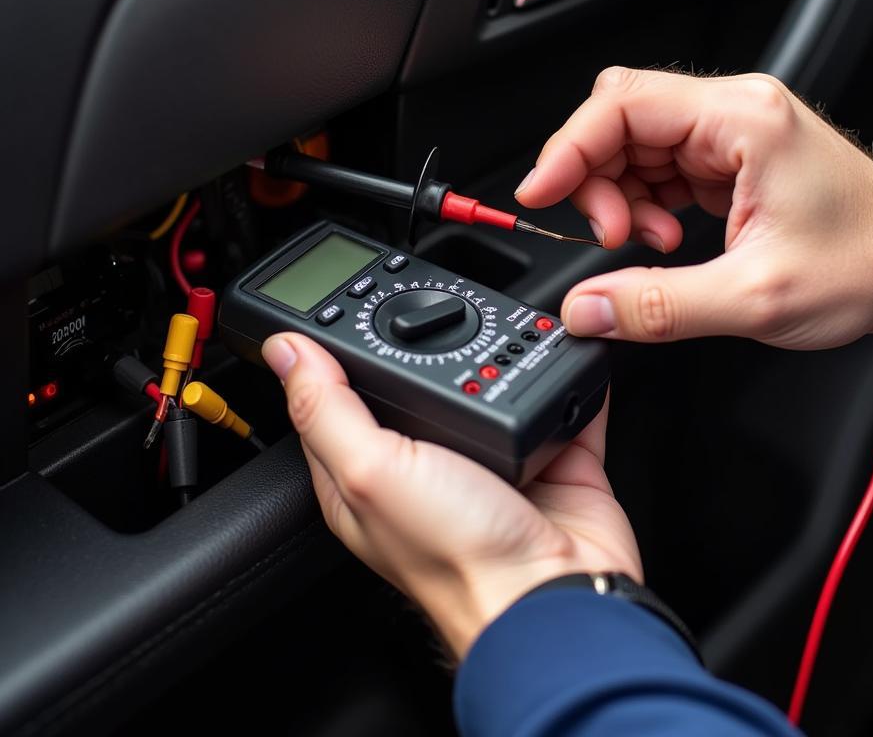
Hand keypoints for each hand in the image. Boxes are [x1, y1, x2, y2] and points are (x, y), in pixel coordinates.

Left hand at [262, 333, 640, 657]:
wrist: (556, 597)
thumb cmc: (459, 561)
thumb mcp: (371, 473)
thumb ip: (329, 409)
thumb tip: (286, 353)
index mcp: (370, 474)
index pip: (333, 399)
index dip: (327, 354)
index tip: (334, 307)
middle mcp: (427, 465)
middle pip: (416, 382)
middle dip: (423, 340)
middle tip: (424, 299)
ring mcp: (492, 459)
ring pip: (488, 383)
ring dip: (497, 350)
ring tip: (497, 317)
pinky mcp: (549, 454)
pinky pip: (556, 398)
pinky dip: (562, 372)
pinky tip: (561, 348)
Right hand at [516, 67, 872, 348]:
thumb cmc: (867, 264)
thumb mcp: (753, 297)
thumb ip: (658, 305)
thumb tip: (587, 308)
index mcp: (745, 120)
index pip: (624, 103)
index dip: (569, 147)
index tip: (540, 191)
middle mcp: (736, 112)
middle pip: (622, 120)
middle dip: (596, 180)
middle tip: (607, 237)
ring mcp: (732, 132)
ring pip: (635, 144)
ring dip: (621, 197)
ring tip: (651, 245)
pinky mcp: (730, 157)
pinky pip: (659, 166)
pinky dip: (645, 203)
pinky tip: (667, 237)